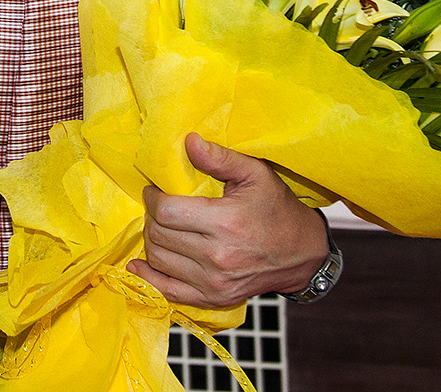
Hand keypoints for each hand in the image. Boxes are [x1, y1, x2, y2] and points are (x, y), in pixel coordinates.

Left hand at [128, 134, 328, 308]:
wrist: (301, 254)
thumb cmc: (277, 209)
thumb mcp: (256, 174)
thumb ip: (220, 158)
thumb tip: (189, 141)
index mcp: (226, 222)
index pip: (167, 212)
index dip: (153, 198)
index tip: (154, 190)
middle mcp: (218, 257)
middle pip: (159, 236)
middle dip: (151, 217)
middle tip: (157, 207)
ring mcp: (215, 283)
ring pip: (159, 261)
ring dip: (151, 241)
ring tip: (159, 227)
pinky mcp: (214, 299)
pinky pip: (168, 292)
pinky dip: (149, 278)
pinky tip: (140, 265)